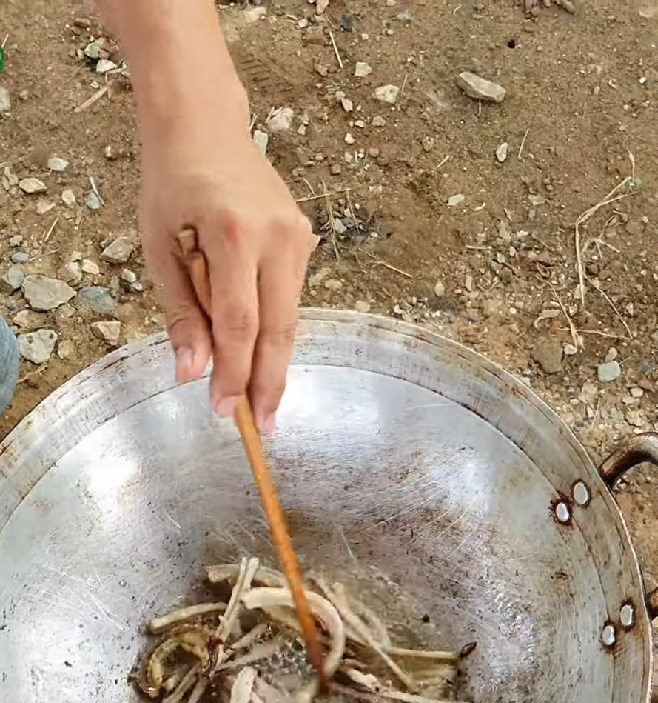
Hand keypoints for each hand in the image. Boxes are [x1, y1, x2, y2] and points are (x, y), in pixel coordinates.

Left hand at [139, 104, 315, 430]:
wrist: (207, 128)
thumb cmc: (172, 184)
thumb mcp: (159, 247)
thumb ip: (180, 311)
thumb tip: (192, 371)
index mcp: (233, 233)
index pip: (239, 323)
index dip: (233, 372)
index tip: (223, 410)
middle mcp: (277, 236)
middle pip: (279, 328)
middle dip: (269, 382)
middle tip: (264, 427)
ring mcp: (298, 237)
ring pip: (291, 317)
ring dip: (275, 361)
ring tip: (264, 400)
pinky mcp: (305, 240)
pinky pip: (291, 297)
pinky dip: (276, 330)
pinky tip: (264, 353)